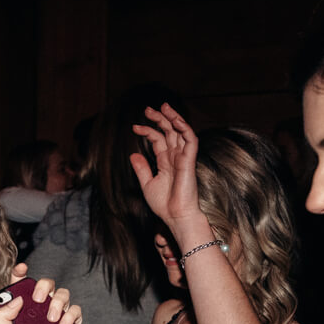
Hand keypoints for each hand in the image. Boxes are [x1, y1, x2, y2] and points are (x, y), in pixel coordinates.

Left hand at [0, 268, 81, 323]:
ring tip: (52, 320)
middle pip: (46, 286)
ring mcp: (57, 320)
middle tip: (39, 299)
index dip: (20, 274)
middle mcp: (40, 313)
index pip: (21, 288)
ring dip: (58, 302)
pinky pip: (77, 311)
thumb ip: (2, 319)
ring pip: (63, 295)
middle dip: (43, 286)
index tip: (22, 269)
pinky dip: (72, 315)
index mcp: (22, 314)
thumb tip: (17, 298)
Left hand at [129, 104, 200, 227]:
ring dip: (173, 118)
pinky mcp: (189, 161)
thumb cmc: (164, 204)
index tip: (134, 127)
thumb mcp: (147, 184)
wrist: (175, 216)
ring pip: (181, 132)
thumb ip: (141, 168)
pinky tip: (176, 120)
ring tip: (163, 107)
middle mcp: (175, 157)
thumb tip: (133, 155)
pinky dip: (184, 128)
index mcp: (166, 161)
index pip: (158, 140)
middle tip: (148, 109)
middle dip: (160, 118)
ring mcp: (183, 158)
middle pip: (170, 132)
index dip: (148, 131)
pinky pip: (190, 140)